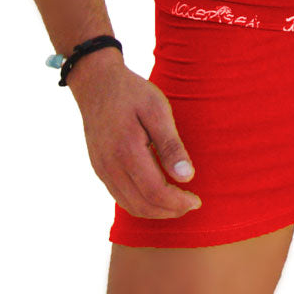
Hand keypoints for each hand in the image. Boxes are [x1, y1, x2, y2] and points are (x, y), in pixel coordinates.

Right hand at [72, 61, 202, 219]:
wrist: (96, 82)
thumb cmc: (131, 92)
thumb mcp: (157, 109)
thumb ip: (171, 145)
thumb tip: (187, 177)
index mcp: (127, 151)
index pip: (155, 192)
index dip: (178, 203)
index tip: (196, 200)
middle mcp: (110, 166)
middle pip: (142, 205)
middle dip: (169, 211)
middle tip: (190, 203)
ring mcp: (102, 169)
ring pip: (130, 205)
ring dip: (155, 211)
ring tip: (177, 202)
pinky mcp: (99, 168)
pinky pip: (120, 196)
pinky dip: (140, 203)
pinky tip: (156, 193)